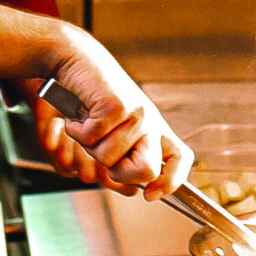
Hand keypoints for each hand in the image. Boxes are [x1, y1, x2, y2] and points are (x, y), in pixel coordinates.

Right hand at [38, 34, 193, 200]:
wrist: (75, 60)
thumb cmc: (90, 99)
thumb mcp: (113, 133)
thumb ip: (125, 159)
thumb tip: (135, 191)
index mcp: (155, 128)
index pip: (180, 158)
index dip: (171, 182)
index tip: (150, 195)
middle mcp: (151, 121)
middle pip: (147, 171)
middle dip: (118, 171)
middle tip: (102, 149)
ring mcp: (138, 113)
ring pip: (111, 160)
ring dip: (90, 146)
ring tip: (88, 122)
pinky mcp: (118, 107)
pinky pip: (94, 140)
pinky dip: (78, 131)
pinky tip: (79, 114)